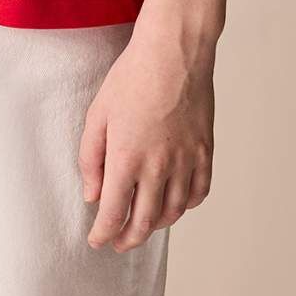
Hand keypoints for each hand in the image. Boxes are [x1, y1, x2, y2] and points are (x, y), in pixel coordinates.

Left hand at [79, 23, 214, 251]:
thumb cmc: (132, 77)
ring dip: (156, 225)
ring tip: (144, 224)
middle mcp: (158, 167)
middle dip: (128, 239)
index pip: (114, 214)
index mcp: (126, 159)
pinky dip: (185, 206)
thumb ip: (91, 159)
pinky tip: (174, 203)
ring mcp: (186, 161)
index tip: (97, 241)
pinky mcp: (205, 151)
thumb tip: (93, 195)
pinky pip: (198, 192)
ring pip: (173, 212)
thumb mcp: (97, 114)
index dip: (103, 234)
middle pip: (144, 222)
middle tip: (119, 243)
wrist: (174, 52)